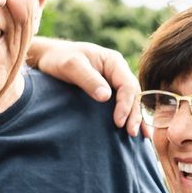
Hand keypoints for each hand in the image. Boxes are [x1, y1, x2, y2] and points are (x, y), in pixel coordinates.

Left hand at [28, 37, 145, 134]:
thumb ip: (88, 79)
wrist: (50, 57)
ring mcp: (115, 81)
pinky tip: (134, 129)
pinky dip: (129, 116)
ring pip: (132, 100)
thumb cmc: (59, 58)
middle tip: (132, 133)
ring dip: (136, 117)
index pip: (127, 85)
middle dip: (135, 114)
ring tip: (141, 136)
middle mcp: (118, 71)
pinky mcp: (110, 90)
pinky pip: (124, 103)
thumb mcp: (71, 65)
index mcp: (114, 62)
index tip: (118, 122)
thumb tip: (106, 97)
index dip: (125, 104)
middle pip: (134, 94)